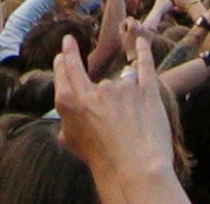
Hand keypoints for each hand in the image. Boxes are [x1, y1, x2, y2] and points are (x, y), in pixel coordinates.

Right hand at [51, 34, 180, 191]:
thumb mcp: (74, 143)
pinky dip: (144, 51)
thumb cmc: (103, 159)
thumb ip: (68, 128)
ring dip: (124, 92)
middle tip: (68, 42)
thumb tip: (62, 128)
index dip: (62, 62)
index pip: (64, 75)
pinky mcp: (146, 89)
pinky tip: (142, 41)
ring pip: (119, 79)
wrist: (136, 168)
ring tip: (131, 118)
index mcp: (73, 104)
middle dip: (72, 54)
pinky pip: (144, 64)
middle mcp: (96, 91)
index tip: (62, 53)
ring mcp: (122, 88)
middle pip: (81, 69)